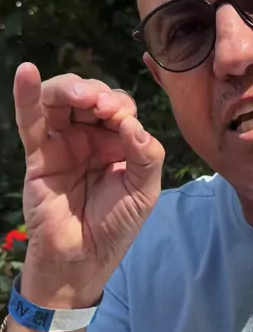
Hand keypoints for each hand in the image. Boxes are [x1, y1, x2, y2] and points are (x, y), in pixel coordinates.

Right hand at [14, 63, 164, 305]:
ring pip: (60, 100)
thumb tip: (132, 123)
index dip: (121, 107)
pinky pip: (30, 120)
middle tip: (104, 108)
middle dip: (98, 94)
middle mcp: (90, 138)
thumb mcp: (144, 192)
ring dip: (71, 89)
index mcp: (118, 143)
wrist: (81, 260)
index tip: (124, 121)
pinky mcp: (38, 154)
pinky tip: (26, 72)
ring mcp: (62, 144)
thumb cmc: (115, 228)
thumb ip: (146, 156)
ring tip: (81, 97)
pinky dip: (26, 94)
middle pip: (90, 96)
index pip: (120, 108)